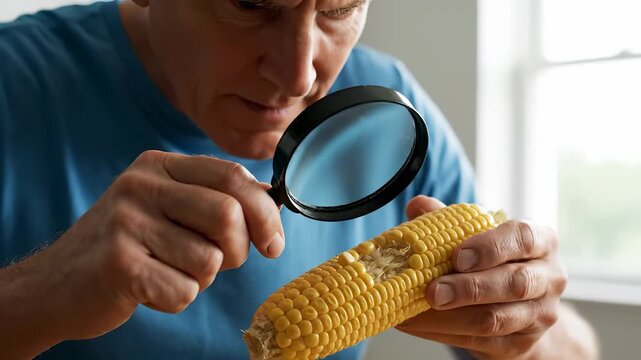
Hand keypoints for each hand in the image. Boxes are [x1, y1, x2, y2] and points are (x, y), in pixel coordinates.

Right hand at [21, 150, 284, 342]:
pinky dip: (177, 298)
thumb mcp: (167, 206)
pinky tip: (150, 288)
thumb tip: (272, 203)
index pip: (233, 176)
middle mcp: (142, 185)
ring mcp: (127, 222)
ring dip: (201, 278)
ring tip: (169, 270)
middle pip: (228, 215)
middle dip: (238, 250)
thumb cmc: (130, 246)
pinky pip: (184, 291)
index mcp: (160, 165)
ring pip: (210, 260)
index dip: (265, 212)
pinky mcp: (118, 264)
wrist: (57, 283)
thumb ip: (213, 199)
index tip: (274, 243)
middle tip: (220, 262)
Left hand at [396, 196, 566, 359]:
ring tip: (416, 310)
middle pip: (514, 283)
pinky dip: (444, 333)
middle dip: (469, 288)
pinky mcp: (521, 344)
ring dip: (451, 317)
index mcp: (541, 240)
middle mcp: (548, 277)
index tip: (457, 256)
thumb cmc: (495, 261)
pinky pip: (481, 341)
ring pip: (497, 319)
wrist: (520, 307)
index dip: (490, 247)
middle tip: (433, 291)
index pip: (523, 237)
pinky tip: (417, 324)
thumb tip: (418, 206)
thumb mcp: (479, 234)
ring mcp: (539, 314)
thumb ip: (449, 219)